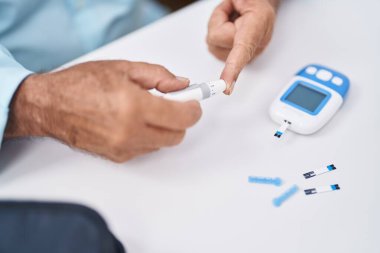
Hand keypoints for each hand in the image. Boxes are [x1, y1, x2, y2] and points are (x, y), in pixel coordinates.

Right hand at [5, 61, 201, 161]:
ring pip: (163, 144)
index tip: (194, 101)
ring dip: (164, 128)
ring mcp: (123, 148)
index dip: (193, 108)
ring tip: (147, 110)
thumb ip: (159, 76)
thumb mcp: (123, 69)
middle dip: (181, 120)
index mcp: (133, 107)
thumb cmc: (80, 85)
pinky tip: (134, 121)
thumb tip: (181, 84)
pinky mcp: (117, 157)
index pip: (182, 117)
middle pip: (177, 136)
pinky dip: (149, 136)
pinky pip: (146, 149)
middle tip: (174, 104)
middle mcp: (130, 132)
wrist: (50, 106)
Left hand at [207, 0, 278, 93]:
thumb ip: (231, 5)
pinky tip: (230, 28)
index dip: (233, 69)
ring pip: (212, 43)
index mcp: (257, 27)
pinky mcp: (236, 59)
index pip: (243, 50)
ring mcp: (245, 55)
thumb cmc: (254, 3)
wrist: (263, 7)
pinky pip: (214, 47)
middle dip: (218, 21)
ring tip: (232, 19)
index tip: (226, 86)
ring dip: (217, 27)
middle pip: (215, 39)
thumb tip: (223, 18)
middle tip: (232, 11)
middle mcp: (253, 46)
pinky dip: (218, 35)